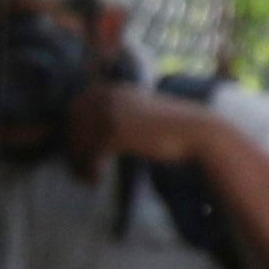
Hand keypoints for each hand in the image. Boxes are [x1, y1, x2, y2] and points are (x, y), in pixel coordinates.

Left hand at [70, 78, 211, 169]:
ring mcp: (110, 113)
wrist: (196, 132)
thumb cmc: (169, 128)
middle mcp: (108, 97)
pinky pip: (89, 153)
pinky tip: (98, 179)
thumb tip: (83, 134)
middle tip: (81, 169)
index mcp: (113, 90)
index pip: (76, 108)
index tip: (79, 151)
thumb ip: (114, 116)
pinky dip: (90, 169)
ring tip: (89, 177)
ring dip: (79, 163)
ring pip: (78, 141)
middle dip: (73, 148)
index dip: (72, 131)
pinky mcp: (115, 132)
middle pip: (72, 124)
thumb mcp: (137, 114)